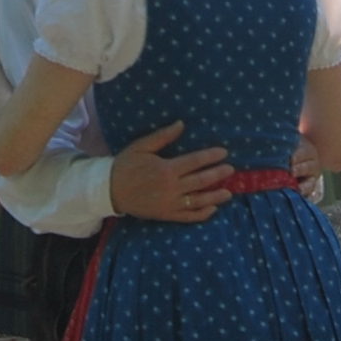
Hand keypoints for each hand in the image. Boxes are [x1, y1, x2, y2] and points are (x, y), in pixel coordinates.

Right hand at [107, 122, 233, 222]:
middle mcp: (171, 187)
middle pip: (201, 181)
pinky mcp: (166, 215)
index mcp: (166, 169)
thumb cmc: (126, 165)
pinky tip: (212, 209)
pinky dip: (202, 214)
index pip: (195, 161)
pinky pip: (188, 216)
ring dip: (215, 197)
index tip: (223, 153)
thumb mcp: (142, 146)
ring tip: (228, 193)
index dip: (211, 156)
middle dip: (218, 174)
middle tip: (231, 170)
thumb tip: (181, 124)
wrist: (109, 190)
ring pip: (198, 201)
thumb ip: (163, 136)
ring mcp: (170, 203)